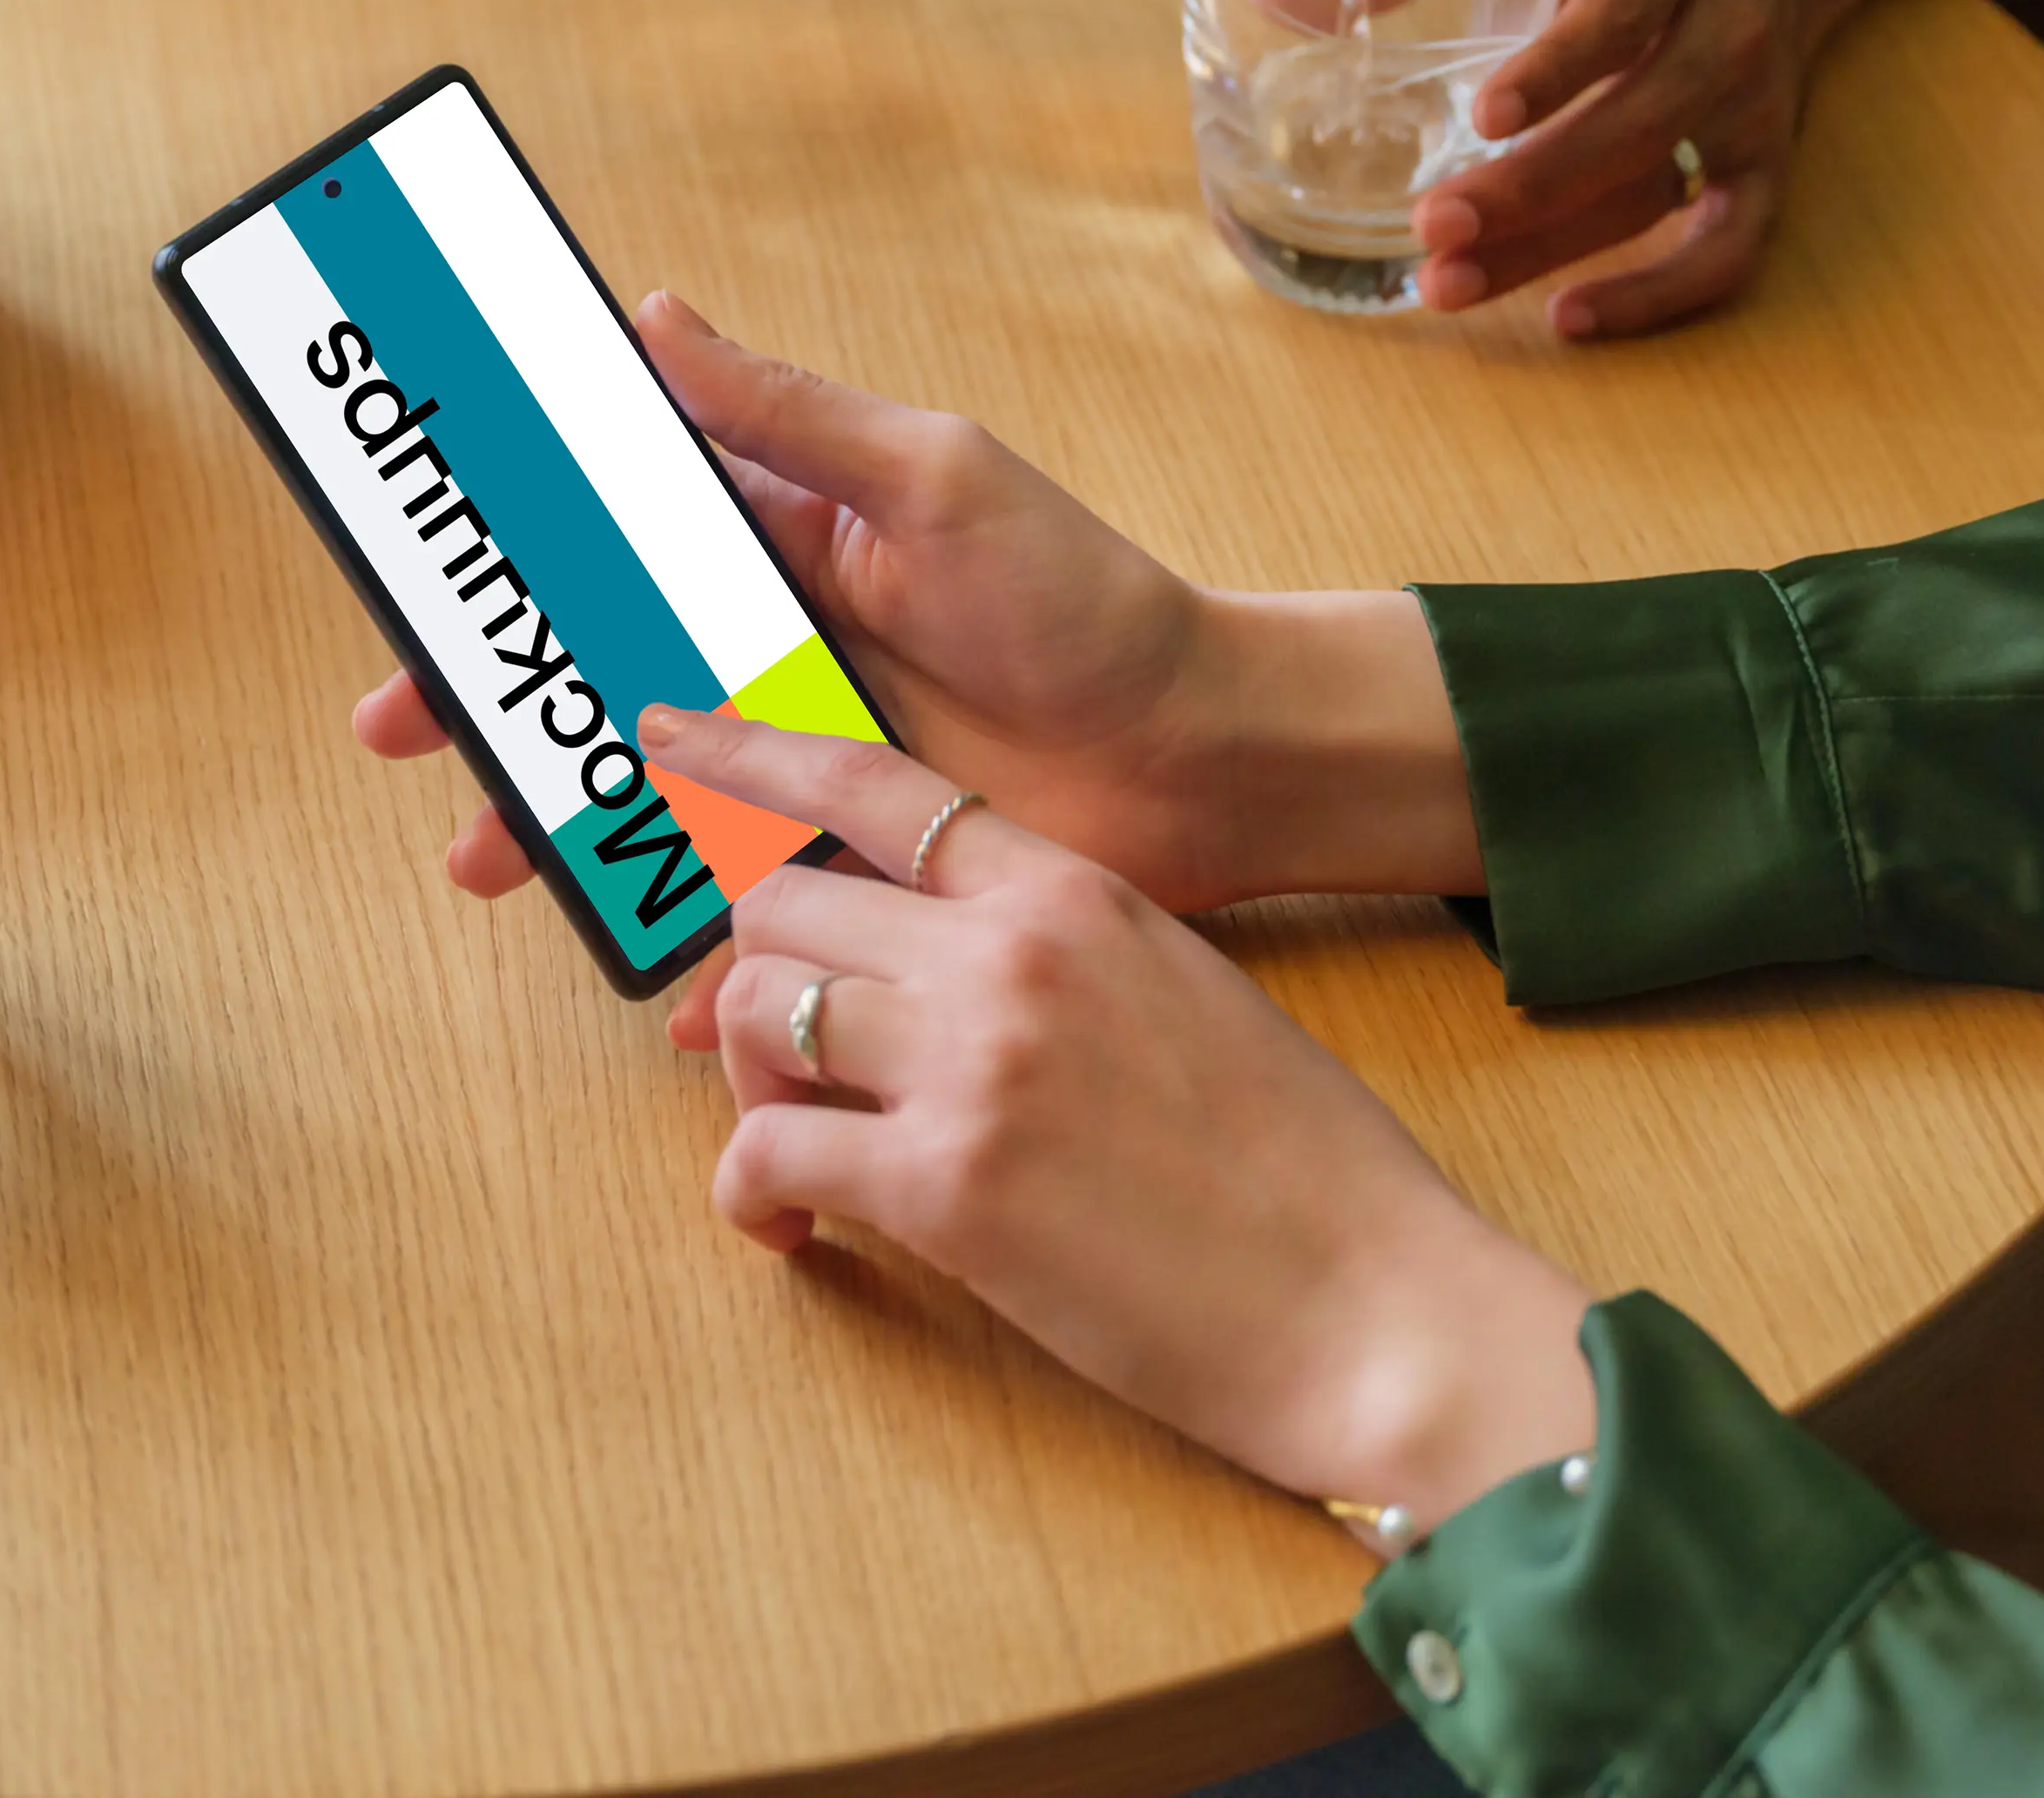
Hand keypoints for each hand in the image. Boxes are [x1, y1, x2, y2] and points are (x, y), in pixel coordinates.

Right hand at [343, 296, 1477, 1016]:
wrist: (1202, 752)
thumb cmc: (1085, 598)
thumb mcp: (934, 478)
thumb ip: (788, 413)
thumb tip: (649, 313)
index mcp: (777, 542)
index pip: (609, 535)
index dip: (510, 556)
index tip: (419, 575)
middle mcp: (769, 650)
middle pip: (593, 670)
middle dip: (492, 704)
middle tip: (402, 734)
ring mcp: (797, 759)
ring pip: (636, 790)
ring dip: (555, 826)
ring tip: (489, 863)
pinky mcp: (841, 858)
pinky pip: (732, 898)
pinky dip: (684, 943)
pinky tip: (650, 983)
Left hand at [647, 702, 1598, 1521]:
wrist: (1373, 1304)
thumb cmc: (1302, 1169)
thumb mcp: (1186, 994)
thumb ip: (1064, 951)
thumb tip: (953, 962)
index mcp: (1073, 890)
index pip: (874, 783)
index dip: (753, 756)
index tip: (670, 738)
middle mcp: (1006, 952)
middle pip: (782, 903)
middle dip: (752, 978)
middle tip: (778, 1065)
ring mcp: (969, 1063)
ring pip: (752, 1011)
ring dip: (742, 1085)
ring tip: (790, 1151)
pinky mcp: (944, 1186)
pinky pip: (766, 1154)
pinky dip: (749, 1197)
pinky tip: (788, 1233)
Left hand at [1413, 0, 1914, 340]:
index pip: (1619, 12)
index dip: (1555, 68)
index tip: (1481, 116)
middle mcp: (1728, 24)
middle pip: (1634, 121)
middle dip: (1528, 186)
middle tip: (1429, 225)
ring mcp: (1754, 106)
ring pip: (1658, 191)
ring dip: (1555, 249)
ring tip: (1448, 283)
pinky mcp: (1764, 167)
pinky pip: (1726, 251)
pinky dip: (1657, 297)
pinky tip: (1570, 320)